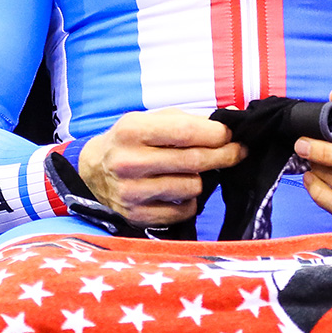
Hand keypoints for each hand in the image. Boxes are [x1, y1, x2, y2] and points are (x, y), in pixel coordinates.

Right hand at [77, 108, 245, 227]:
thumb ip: (189, 120)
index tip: (231, 135)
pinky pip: (183, 210)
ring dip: (201, 178)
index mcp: (132, 130)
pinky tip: (179, 190)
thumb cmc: (131, 141)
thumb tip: (232, 117)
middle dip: (224, 155)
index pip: (186, 132)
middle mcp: (129, 162)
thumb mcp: (151, 120)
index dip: (216, 134)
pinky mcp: (137, 215)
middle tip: (237, 152)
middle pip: (193, 161)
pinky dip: (189, 200)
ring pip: (192, 187)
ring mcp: (132, 192)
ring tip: (192, 171)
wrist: (93, 171)